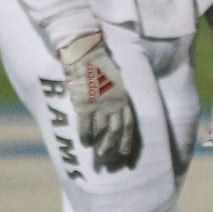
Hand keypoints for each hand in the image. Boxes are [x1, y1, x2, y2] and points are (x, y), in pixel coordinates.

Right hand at [58, 31, 136, 169]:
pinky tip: (84, 143)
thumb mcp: (117, 81)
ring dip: (98, 144)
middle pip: (115, 131)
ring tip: (95, 152)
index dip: (126, 140)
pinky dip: (85, 137)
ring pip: (101, 131)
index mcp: (124, 98)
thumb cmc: (101, 66)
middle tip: (106, 156)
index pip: (129, 124)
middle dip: (111, 146)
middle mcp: (114, 103)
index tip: (125, 153)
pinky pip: (85, 126)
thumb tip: (117, 111)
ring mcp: (99, 105)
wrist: (88, 55)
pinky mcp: (84, 104)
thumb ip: (118, 96)